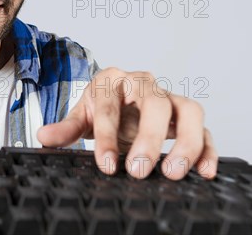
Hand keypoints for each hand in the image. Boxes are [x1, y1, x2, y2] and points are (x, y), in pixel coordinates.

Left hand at [37, 68, 217, 179]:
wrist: (119, 103)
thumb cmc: (102, 107)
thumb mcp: (81, 116)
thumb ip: (65, 128)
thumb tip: (44, 136)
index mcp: (112, 80)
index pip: (110, 106)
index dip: (107, 136)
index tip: (105, 164)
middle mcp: (144, 84)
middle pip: (155, 104)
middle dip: (148, 138)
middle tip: (139, 170)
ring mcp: (169, 98)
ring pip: (189, 110)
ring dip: (186, 142)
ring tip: (173, 172)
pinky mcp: (186, 116)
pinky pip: (205, 128)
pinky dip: (207, 148)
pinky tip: (203, 171)